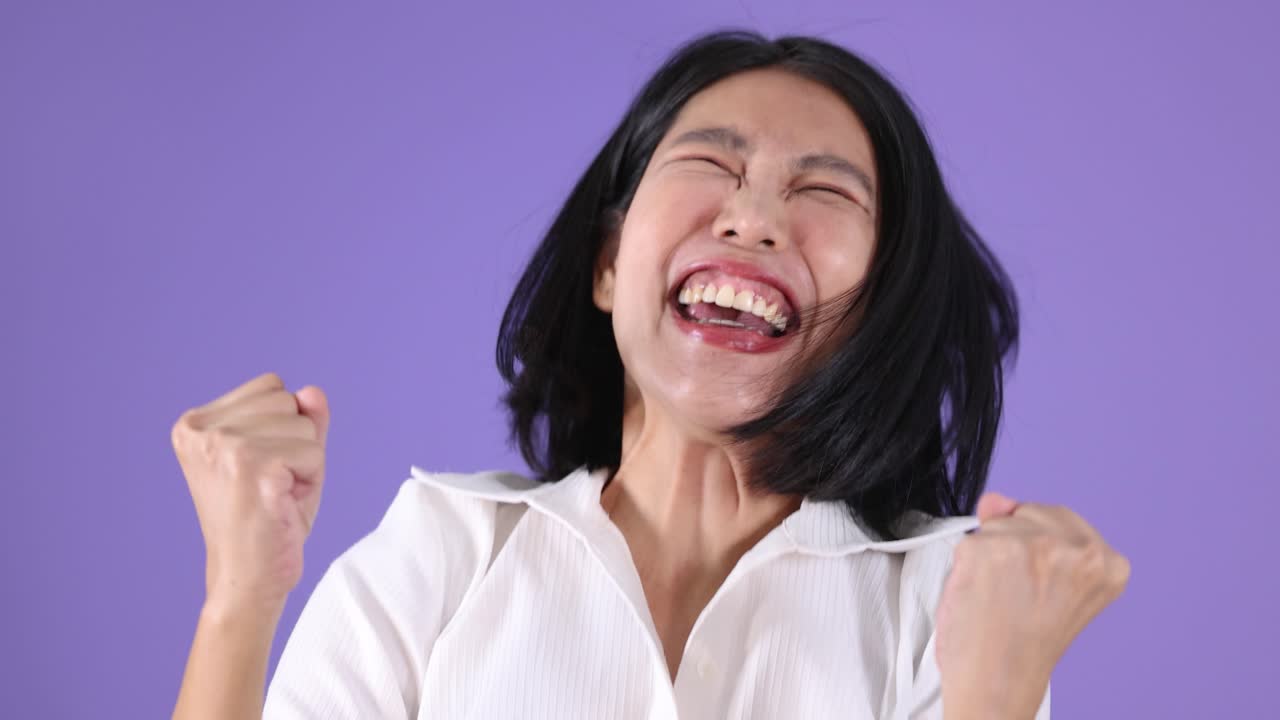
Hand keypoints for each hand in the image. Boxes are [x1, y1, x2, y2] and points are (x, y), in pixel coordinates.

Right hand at [172, 372, 329, 615]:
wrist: (248, 580)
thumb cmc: (267, 521)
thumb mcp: (287, 458)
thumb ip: (301, 420)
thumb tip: (312, 391)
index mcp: (195, 423)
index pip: (271, 386)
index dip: (282, 427)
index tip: (260, 468)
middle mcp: (201, 430)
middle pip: (287, 400)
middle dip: (295, 443)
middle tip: (272, 486)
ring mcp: (224, 446)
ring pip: (303, 424)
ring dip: (304, 463)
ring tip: (276, 496)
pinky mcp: (252, 465)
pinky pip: (314, 452)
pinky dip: (311, 480)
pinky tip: (282, 504)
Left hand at [935, 492, 1130, 717]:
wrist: (997, 684)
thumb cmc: (1023, 645)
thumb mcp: (1047, 584)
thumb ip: (1028, 532)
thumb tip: (996, 499)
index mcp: (1108, 562)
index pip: (1058, 519)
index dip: (1038, 551)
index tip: (1039, 585)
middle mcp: (1078, 549)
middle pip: (1027, 513)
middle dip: (1014, 544)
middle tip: (1017, 595)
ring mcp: (1033, 545)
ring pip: (996, 524)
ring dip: (988, 556)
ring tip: (1000, 598)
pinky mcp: (990, 548)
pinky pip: (968, 539)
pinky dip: (965, 566)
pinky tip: (981, 597)